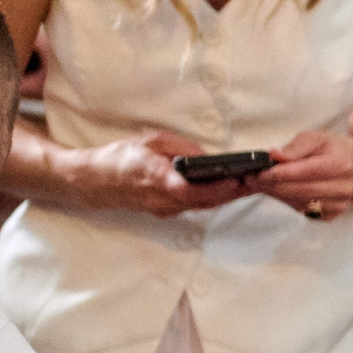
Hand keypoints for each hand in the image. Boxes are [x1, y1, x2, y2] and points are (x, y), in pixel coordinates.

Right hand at [69, 130, 242, 216]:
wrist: (94, 181)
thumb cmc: (122, 157)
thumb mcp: (150, 141)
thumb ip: (179, 147)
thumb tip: (205, 157)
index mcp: (155, 178)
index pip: (188, 189)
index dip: (215, 188)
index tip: (236, 180)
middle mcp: (161, 199)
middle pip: (204, 201)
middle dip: (233, 192)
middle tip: (259, 180)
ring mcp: (163, 209)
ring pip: (203, 206)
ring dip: (228, 197)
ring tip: (253, 183)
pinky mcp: (166, 211)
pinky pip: (196, 206)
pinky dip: (215, 198)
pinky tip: (232, 189)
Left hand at [245, 131, 352, 217]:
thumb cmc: (333, 150)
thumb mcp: (317, 138)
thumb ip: (295, 147)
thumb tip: (274, 156)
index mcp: (340, 164)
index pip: (304, 172)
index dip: (279, 173)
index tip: (259, 172)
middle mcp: (342, 188)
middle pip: (299, 190)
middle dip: (272, 185)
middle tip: (252, 179)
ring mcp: (339, 204)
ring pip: (298, 203)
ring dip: (277, 194)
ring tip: (262, 184)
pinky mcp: (332, 215)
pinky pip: (302, 210)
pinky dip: (288, 201)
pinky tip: (281, 191)